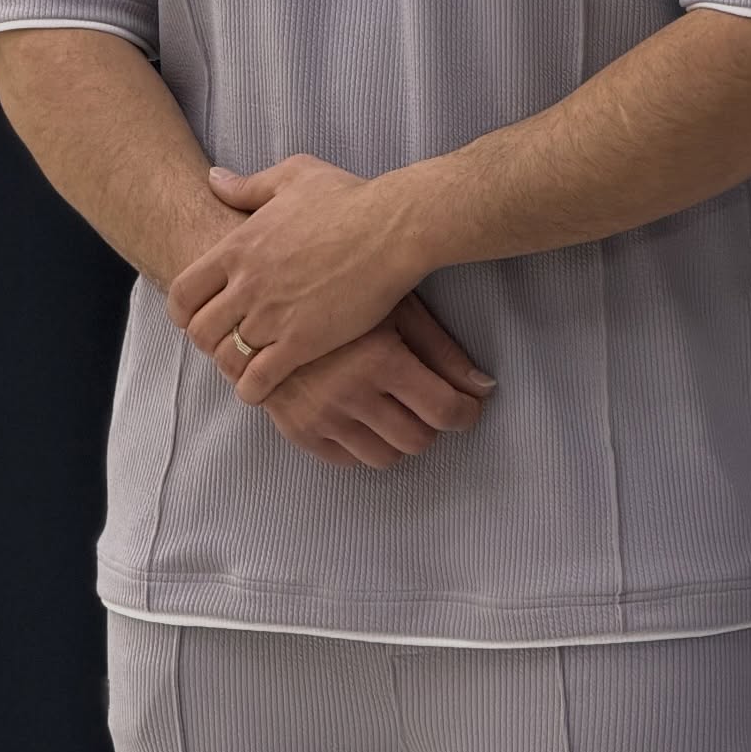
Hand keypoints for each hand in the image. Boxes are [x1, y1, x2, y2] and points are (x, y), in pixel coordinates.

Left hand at [165, 154, 424, 405]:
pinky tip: (265, 384)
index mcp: (238, 247)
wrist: (393, 228)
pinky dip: (253, 389)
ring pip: (226, 358)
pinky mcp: (301, 342)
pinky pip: (257, 381)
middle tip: (227, 342)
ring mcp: (272, 316)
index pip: (183, 292)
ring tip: (247, 365)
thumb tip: (212, 179)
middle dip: (208, 341)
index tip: (198, 316)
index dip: (183, 311)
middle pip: (199, 331)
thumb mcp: (293, 176)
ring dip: (231, 366)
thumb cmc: (349, 198)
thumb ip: (247, 185)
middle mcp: (247, 284)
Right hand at [209, 291, 497, 468]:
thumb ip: (443, 351)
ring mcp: (320, 416)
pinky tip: (368, 417)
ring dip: (401, 439)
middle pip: (417, 440)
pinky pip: (347, 461)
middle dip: (434, 426)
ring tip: (401, 409)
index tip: (468, 407)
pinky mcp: (296, 430)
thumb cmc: (342, 289)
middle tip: (434, 405)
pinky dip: (365, 445)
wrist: (264, 291)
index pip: (443, 411)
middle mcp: (349, 393)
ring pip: (384, 457)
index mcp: (379, 360)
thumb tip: (486, 387)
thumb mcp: (398, 308)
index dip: (465, 413)